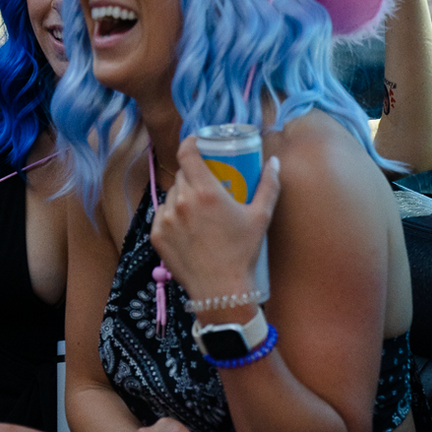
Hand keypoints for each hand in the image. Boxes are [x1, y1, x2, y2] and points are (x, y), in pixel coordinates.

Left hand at [150, 137, 279, 301]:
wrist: (220, 289)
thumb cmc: (242, 253)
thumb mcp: (260, 217)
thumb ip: (269, 186)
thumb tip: (274, 162)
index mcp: (205, 191)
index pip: (187, 154)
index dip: (190, 142)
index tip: (197, 142)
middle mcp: (182, 201)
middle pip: (182, 174)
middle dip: (193, 173)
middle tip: (206, 183)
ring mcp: (166, 219)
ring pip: (171, 194)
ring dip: (182, 195)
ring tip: (197, 208)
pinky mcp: (157, 235)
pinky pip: (162, 214)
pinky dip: (172, 215)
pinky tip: (186, 224)